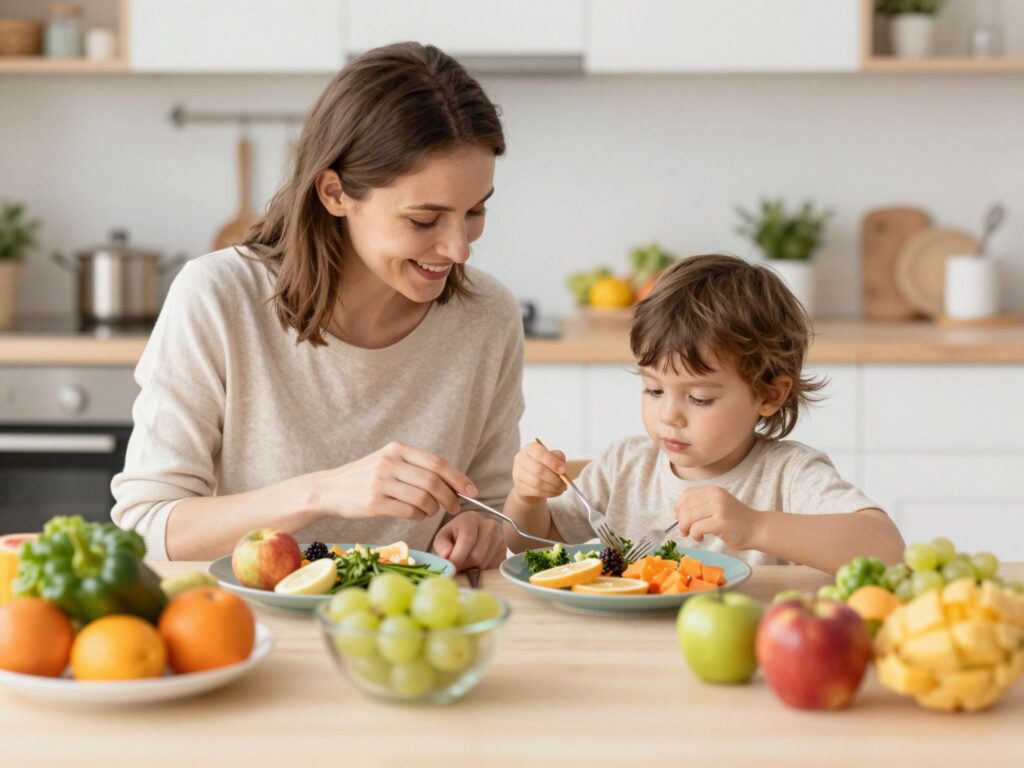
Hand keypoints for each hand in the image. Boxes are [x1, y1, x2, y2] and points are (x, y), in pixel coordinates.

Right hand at [313, 441, 476, 521]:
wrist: (329, 489)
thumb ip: (417, 466)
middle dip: (450, 497)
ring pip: (423, 499)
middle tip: (454, 507)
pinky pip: (409, 512)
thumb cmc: (365, 477)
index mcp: (397, 449)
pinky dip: (419, 516)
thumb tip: (455, 482)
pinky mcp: (374, 503)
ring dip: (433, 509)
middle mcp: (389, 463)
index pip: (437, 462)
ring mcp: (380, 482)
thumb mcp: (389, 461)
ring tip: (430, 510)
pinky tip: (416, 514)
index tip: (471, 490)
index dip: (458, 478)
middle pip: (433, 482)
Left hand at [431, 511, 506, 570]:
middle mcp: (489, 525)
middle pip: (476, 555)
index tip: (451, 568)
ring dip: (473, 569)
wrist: (472, 536)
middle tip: (457, 567)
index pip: (467, 539)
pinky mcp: (504, 550)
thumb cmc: (455, 536)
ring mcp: (499, 538)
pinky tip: (476, 564)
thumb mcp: (443, 537)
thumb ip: (441, 544)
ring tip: (466, 563)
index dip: (457, 557)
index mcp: (471, 518)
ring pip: (484, 563)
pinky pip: (492, 567)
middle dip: (464, 565)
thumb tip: (447, 554)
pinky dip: (482, 570)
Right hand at [512, 442, 566, 503]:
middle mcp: (521, 459)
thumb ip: (558, 458)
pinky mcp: (519, 487)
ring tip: (561, 488)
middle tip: (564, 483)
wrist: (532, 482)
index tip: (563, 470)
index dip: (552, 462)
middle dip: (554, 478)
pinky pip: (535, 492)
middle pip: (538, 469)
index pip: (539, 452)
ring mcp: (518, 474)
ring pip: (537, 483)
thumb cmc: (544, 466)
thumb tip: (561, 467)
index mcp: (529, 448)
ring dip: (552, 487)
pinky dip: (548, 493)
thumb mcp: (553, 458)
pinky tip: (555, 492)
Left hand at [675, 486, 760, 551]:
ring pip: (689, 517)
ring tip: (693, 535)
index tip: (678, 518)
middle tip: (684, 531)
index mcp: (713, 490)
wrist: (757, 529)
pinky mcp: (721, 522)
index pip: (686, 495)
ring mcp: (719, 508)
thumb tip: (677, 514)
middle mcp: (715, 496)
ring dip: (686, 529)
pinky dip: (695, 535)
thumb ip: (701, 506)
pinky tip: (701, 538)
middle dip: (681, 521)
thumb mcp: (718, 506)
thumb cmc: (735, 521)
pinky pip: (697, 528)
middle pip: (686, 507)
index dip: (678, 507)